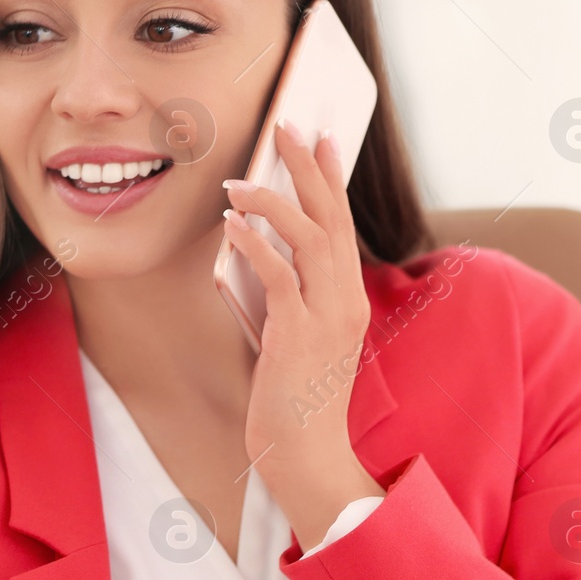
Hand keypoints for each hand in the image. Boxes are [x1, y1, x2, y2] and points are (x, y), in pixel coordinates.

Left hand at [222, 120, 382, 549]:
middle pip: (331, 217)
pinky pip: (280, 275)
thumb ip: (287, 293)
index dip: (331, 179)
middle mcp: (346, 299)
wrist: (304, 454)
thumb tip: (254, 249)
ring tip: (238, 178)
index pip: (343, 224)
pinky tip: (232, 224)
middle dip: (307, 167)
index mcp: (348, 297)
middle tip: (287, 125)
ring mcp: (327, 316)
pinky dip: (255, 244)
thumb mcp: (295, 334)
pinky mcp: (299, 334)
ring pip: (309, 237)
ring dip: (272, 201)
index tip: (322, 138)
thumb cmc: (293, 397)